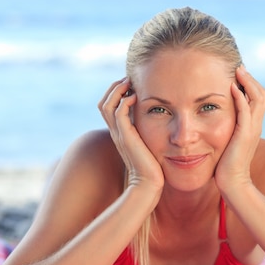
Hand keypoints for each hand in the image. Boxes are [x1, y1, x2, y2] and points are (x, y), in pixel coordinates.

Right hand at [98, 79, 164, 193]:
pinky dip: (124, 101)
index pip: (108, 107)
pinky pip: (118, 113)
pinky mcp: (125, 137)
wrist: (149, 185)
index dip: (116, 93)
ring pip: (107, 105)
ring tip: (130, 83)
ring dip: (117, 90)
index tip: (131, 84)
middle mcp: (116, 133)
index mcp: (120, 133)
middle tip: (128, 79)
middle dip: (114, 88)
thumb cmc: (153, 169)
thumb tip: (160, 122)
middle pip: (104, 103)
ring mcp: (119, 135)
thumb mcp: (150, 146)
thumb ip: (149, 135)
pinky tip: (136, 97)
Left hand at [215, 67, 264, 195]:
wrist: (232, 184)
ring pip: (258, 99)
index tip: (237, 73)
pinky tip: (232, 87)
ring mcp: (252, 130)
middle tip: (238, 67)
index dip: (250, 84)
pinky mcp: (245, 135)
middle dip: (251, 79)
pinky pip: (246, 111)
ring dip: (248, 82)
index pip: (258, 98)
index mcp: (252, 126)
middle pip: (262, 94)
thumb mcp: (227, 142)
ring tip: (238, 71)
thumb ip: (227, 130)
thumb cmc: (226, 166)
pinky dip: (241, 97)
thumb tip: (215, 120)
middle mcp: (256, 125)